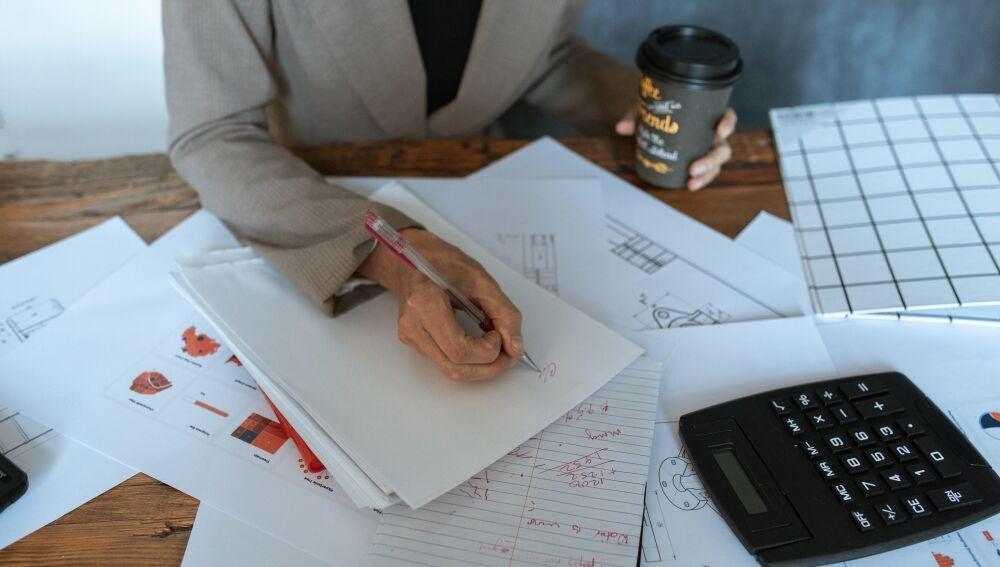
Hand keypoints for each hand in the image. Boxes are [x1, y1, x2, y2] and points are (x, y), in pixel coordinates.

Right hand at [357, 228, 523, 380]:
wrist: (412, 257)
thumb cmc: (442, 261)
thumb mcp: (481, 280)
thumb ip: (503, 314)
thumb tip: (515, 348)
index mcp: (425, 303)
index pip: (459, 349)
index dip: (488, 350)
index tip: (500, 334)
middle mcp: (412, 326)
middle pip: (455, 368)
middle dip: (489, 367)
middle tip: (507, 352)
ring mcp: (410, 337)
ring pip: (450, 372)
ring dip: (480, 367)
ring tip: (495, 349)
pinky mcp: (414, 342)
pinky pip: (445, 362)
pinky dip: (468, 360)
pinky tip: (478, 345)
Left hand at [616, 106, 737, 190]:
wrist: (655, 116)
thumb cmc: (660, 109)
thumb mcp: (649, 107)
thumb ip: (636, 114)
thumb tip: (622, 127)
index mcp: (707, 115)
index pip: (726, 116)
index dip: (728, 124)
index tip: (720, 131)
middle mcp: (711, 134)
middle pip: (722, 148)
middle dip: (711, 160)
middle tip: (694, 168)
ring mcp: (706, 149)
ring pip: (716, 164)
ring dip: (706, 174)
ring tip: (691, 181)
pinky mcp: (698, 162)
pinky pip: (705, 173)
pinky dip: (699, 180)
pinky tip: (689, 185)